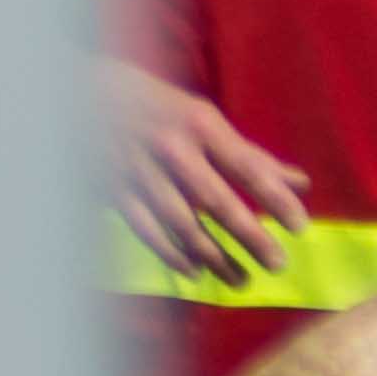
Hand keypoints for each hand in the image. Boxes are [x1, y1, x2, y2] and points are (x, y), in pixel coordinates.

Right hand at [101, 64, 312, 282]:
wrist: (76, 94)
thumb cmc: (151, 105)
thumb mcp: (200, 116)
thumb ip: (248, 153)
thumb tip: (300, 182)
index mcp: (198, 123)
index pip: (246, 165)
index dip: (275, 197)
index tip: (299, 226)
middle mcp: (172, 148)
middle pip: (217, 201)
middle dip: (251, 236)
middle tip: (278, 263)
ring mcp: (141, 172)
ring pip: (184, 224)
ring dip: (216, 257)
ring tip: (244, 280)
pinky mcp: (116, 191)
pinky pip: (148, 231)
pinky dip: (172, 255)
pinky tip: (195, 272)